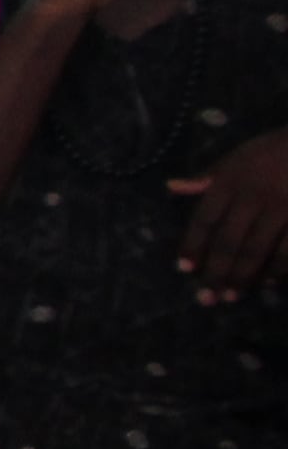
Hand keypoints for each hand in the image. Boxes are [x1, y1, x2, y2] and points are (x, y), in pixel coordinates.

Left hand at [177, 137, 287, 302]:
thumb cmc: (273, 150)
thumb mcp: (237, 156)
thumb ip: (208, 176)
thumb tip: (172, 187)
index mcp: (231, 181)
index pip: (205, 218)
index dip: (193, 245)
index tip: (184, 269)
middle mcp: (253, 197)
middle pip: (228, 241)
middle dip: (215, 271)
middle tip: (205, 298)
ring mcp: (282, 209)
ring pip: (256, 250)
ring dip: (242, 276)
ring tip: (230, 296)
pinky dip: (277, 269)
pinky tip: (266, 282)